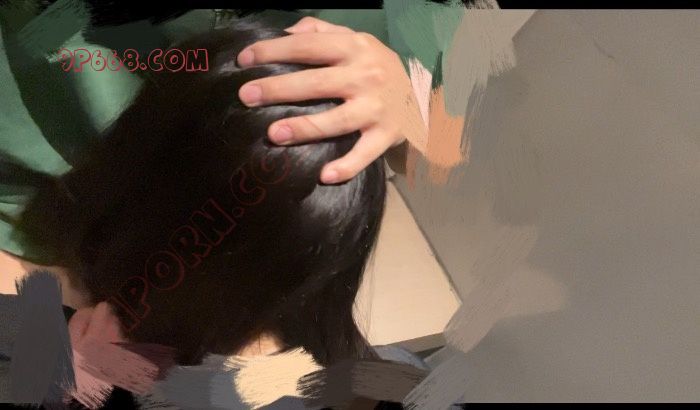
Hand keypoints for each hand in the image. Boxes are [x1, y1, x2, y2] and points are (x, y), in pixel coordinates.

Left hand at [237, 16, 424, 183]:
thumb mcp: (356, 40)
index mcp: (354, 48)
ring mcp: (376, 108)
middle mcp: (366, 76)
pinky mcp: (386, 136)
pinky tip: (325, 175)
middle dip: (279, 88)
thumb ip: (321, 32)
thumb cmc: (377, 66)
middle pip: (317, 82)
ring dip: (305, 127)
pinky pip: (365, 153)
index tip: (244, 60)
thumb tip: (285, 32)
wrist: (423, 95)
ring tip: (274, 133)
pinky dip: (347, 166)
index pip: (308, 46)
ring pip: (337, 119)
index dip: (274, 51)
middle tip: (247, 96)